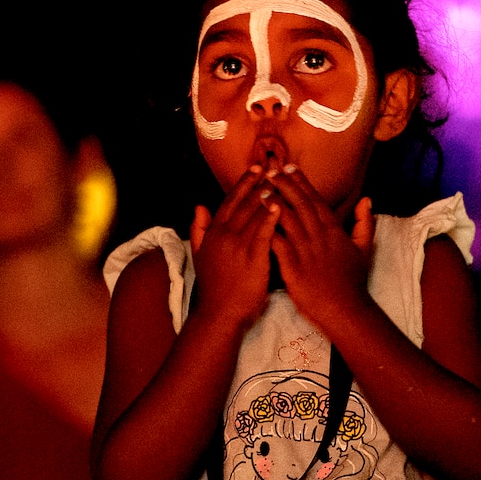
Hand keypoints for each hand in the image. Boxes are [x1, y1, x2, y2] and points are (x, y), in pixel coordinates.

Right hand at [190, 166, 279, 330]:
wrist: (219, 314)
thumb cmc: (214, 287)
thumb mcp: (200, 254)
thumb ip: (199, 229)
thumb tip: (199, 206)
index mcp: (213, 232)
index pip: (230, 200)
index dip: (244, 183)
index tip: (256, 168)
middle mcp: (224, 234)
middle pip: (245, 202)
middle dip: (260, 182)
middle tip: (274, 165)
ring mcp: (237, 245)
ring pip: (254, 213)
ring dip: (268, 194)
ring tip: (281, 179)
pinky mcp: (252, 257)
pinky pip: (263, 232)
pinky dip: (271, 217)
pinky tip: (280, 204)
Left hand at [265, 165, 373, 325]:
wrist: (345, 310)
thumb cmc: (353, 282)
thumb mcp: (364, 249)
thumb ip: (364, 222)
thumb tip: (367, 200)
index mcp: (334, 230)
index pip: (316, 200)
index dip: (302, 182)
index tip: (289, 168)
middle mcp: (320, 236)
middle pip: (300, 203)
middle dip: (285, 184)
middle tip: (270, 170)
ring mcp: (307, 251)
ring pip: (288, 219)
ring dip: (273, 202)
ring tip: (260, 189)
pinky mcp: (294, 267)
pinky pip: (278, 243)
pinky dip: (268, 230)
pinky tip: (256, 220)